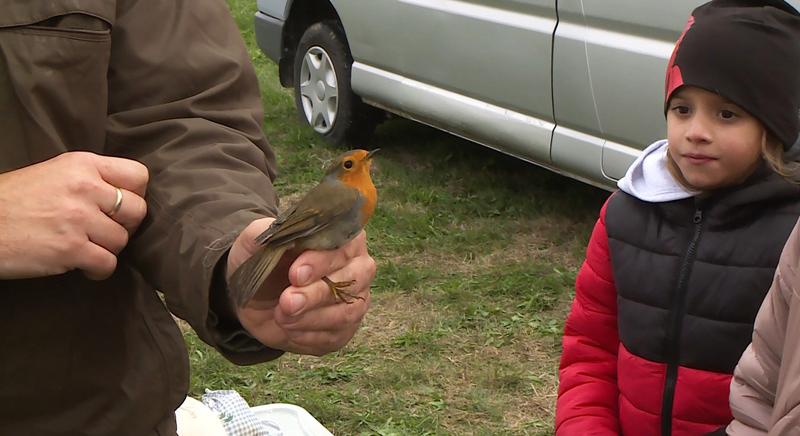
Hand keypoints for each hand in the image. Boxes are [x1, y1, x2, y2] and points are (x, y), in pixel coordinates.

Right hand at [0, 152, 148, 279]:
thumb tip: (125, 196)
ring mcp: (79, 219)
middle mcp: (85, 188)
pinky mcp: (71, 249)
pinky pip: (108, 264)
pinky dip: (98, 270)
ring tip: (85, 247)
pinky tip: (84, 266)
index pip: (138, 176)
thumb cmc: (12, 201)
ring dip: (107, 249)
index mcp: (82, 165)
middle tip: (104, 231)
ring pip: (122, 241)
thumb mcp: (54, 173)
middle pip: (137, 211)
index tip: (121, 207)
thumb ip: (90, 179)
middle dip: (124, 226)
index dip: (135, 195)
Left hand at [227, 219, 374, 355]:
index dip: (321, 262)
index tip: (295, 274)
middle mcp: (358, 267)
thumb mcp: (255, 243)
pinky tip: (288, 329)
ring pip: (346, 313)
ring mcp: (356, 300)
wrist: (257, 297)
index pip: (344, 247)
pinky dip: (308, 336)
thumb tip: (275, 235)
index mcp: (343, 238)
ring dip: (310, 318)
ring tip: (281, 316)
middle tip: (287, 301)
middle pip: (351, 282)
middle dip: (316, 294)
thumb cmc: (264, 262)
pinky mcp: (346, 329)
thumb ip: (261, 232)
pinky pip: (335, 336)